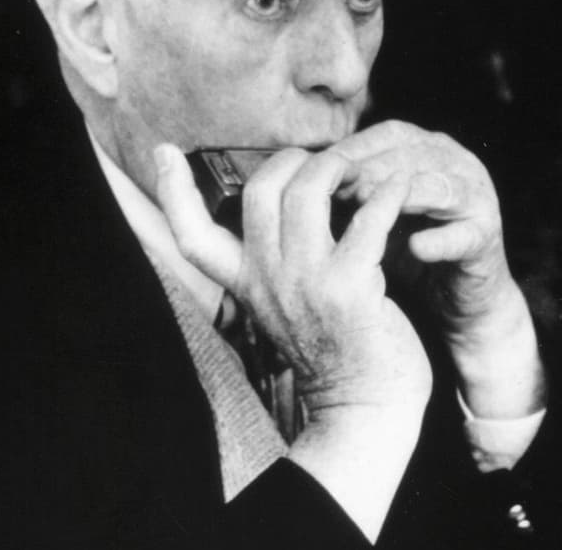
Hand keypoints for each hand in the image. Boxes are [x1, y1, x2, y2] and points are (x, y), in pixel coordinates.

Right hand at [152, 144, 430, 416]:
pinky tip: (399, 186)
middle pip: (259, 191)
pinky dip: (387, 193)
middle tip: (323, 162)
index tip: (162, 152)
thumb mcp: (284, 306)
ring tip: (360, 171)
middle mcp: (268, 281)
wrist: (366, 409)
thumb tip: (278, 210)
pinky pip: (368, 219)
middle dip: (292, 160)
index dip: (173, 191)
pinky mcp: (350, 289)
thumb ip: (273, 264)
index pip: (191, 237)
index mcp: (246, 284)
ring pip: (307, 192)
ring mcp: (306, 284)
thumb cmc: (335, 350)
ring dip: (338, 167)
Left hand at [330, 122, 544, 418]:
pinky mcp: (487, 237)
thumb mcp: (362, 219)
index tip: (310, 170)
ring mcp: (477, 198)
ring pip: (441, 185)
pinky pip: (467, 233)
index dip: (348, 150)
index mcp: (424, 152)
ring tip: (366, 212)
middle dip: (370, 169)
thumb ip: (335, 196)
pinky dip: (441, 240)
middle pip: (413, 154)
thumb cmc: (399, 255)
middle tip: (333, 188)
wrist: (452, 304)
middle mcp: (454, 165)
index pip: (384, 136)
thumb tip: (280, 182)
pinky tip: (416, 248)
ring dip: (403, 196)